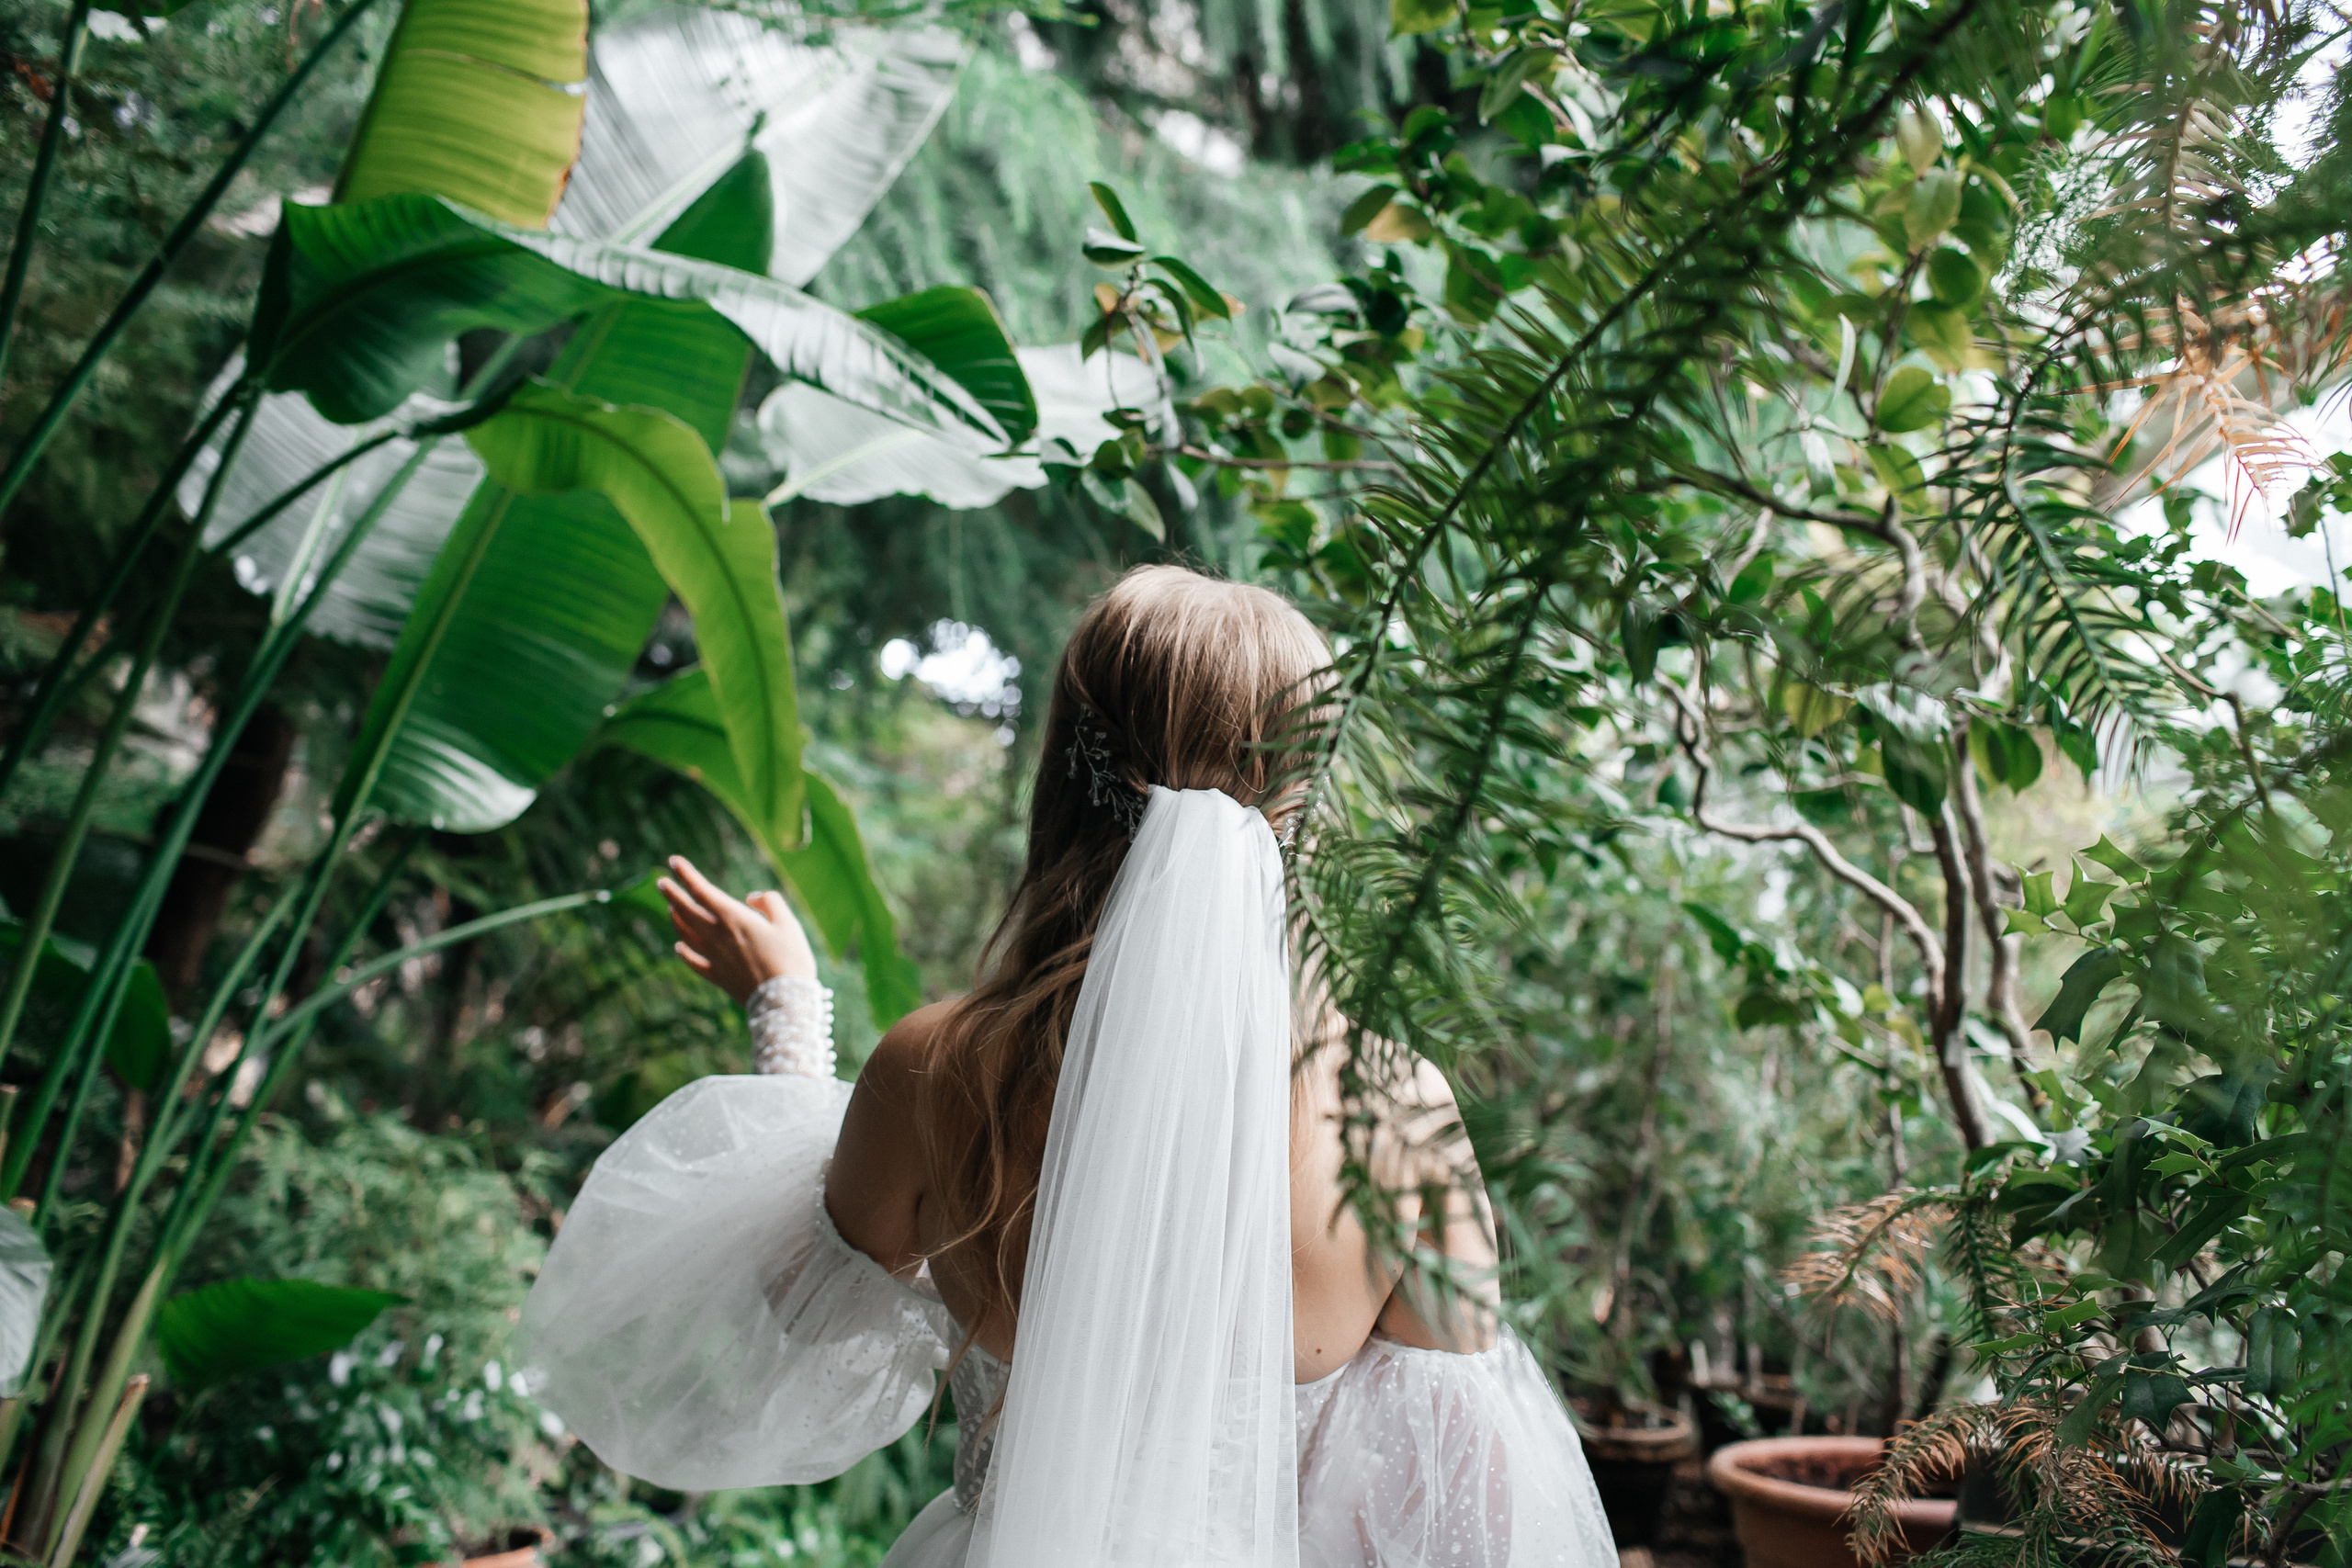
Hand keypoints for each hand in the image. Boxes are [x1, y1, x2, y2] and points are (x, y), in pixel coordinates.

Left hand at [658, 856, 816, 1002]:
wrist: (783, 1000)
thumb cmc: (790, 959)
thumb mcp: (788, 922)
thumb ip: (769, 902)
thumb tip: (751, 898)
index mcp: (733, 918)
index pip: (702, 891)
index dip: (686, 875)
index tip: (673, 861)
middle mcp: (718, 936)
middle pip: (687, 911)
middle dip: (673, 894)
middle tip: (661, 882)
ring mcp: (715, 958)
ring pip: (687, 935)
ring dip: (677, 920)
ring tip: (671, 909)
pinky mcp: (718, 977)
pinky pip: (695, 962)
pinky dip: (684, 953)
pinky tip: (679, 947)